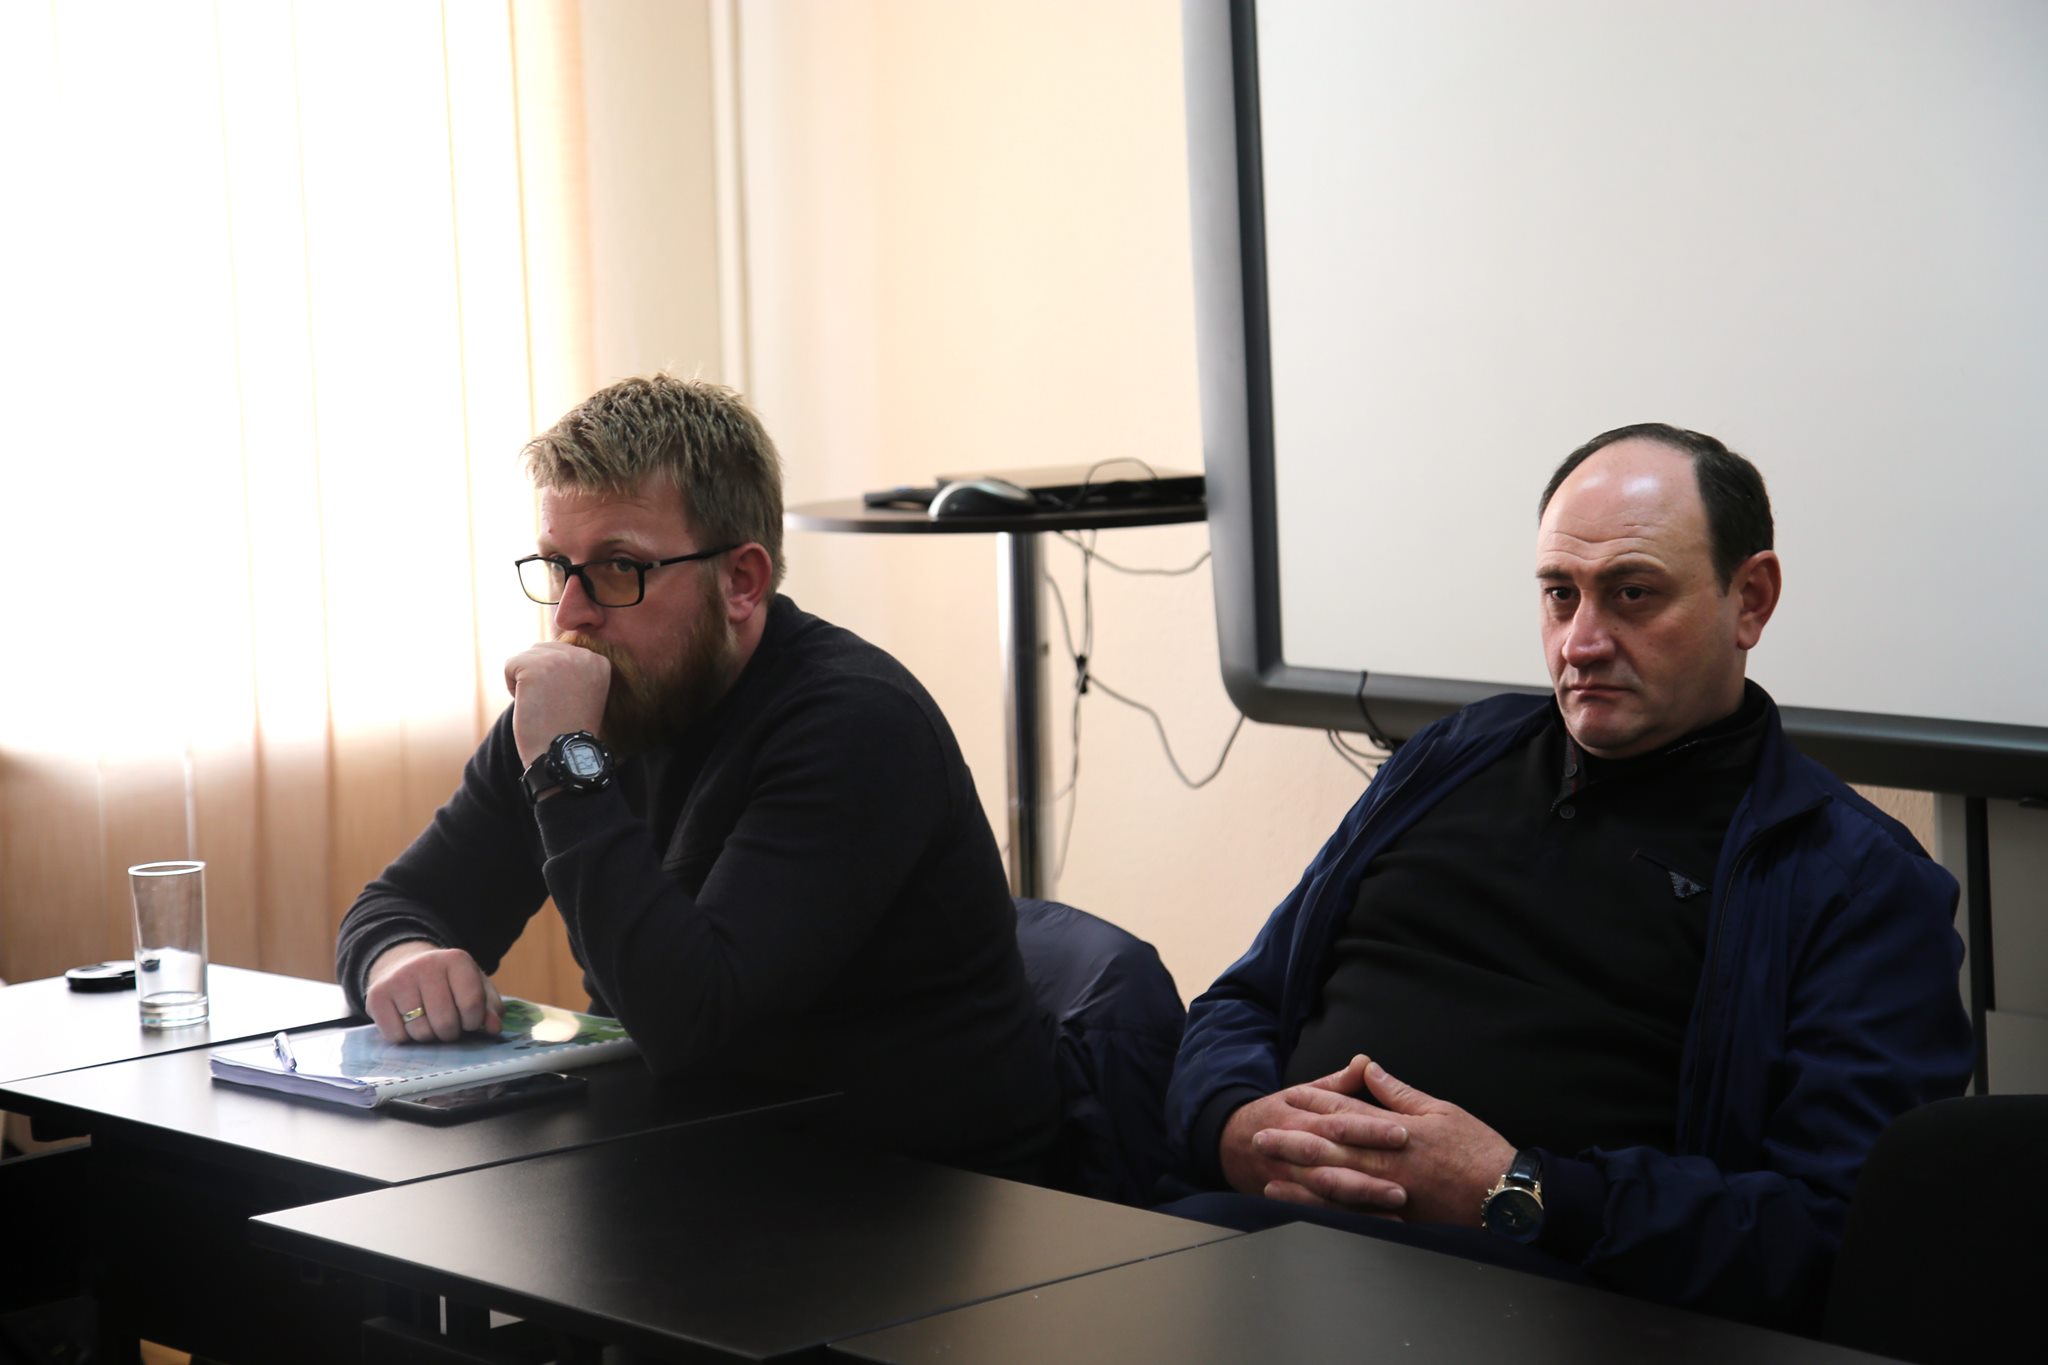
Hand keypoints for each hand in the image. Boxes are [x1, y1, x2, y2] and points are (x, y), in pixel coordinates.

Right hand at [364, 940, 502, 1042]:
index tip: (469, 1020)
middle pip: (445, 1022)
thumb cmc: (447, 983)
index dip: (473, 1022)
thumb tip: (494, 1027)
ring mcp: (398, 979)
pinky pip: (396, 1036)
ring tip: (428, 1022)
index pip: (472, 1004)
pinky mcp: (377, 996)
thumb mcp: (475, 987)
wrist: (405, 966)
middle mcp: (426, 965)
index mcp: (456, 960)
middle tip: (448, 1025)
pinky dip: (405, 1038)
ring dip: (428, 1036)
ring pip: (420, 1032)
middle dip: (450, 1033)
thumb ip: (489, 1007)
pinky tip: (408, 1022)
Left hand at [506, 641, 611, 765]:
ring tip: (542, 706)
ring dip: (524, 682)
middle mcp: (583, 654)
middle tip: (552, 707)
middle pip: (542, 651)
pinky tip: (529, 705)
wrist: (563, 755)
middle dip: (537, 677)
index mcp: (599, 661)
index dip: (553, 681)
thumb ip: (573, 669)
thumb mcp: (584, 692)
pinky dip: (511, 687)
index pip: (560, 653)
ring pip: (525, 657)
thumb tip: (544, 651)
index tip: (564, 704)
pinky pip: (509, 665)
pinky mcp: (534, 666)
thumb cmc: (569, 730)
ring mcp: (559, 658)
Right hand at [1218, 1062, 1412, 1212]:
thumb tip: (1366, 1062)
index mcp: (1301, 1117)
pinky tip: (1376, 1223)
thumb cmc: (1275, 1115)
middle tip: (1405, 1183)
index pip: (1339, 1123)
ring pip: (1326, 1191)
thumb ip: (1337, 1083)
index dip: (1370, 1129)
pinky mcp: (1289, 1199)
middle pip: (1333, 1161)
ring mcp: (1290, 1177)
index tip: (1403, 1133)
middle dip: (1368, 1173)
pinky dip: (1348, 1220)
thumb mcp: (1301, 1093)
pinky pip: (1320, 1211)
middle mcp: (1294, 1149)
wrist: (1230, 1142)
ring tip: (1395, 1204)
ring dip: (1360, 1200)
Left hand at [1257, 1056, 1514, 1226]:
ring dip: (1298, 1177)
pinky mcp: (1394, 1218)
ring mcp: (1387, 1192)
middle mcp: (1385, 1162)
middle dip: (1292, 1141)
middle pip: (1330, 1149)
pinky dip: (1322, 1209)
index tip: (1288, 1097)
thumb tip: (1370, 1069)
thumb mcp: (1441, 1110)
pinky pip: (1350, 1213)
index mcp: (1396, 1131)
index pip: (1347, 1114)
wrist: (1505, 1196)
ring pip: (1333, 1183)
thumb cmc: (1477, 1150)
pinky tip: (1301, 1207)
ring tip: (1267, 1171)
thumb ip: (1400, 1093)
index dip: (1315, 1105)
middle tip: (1258, 1136)